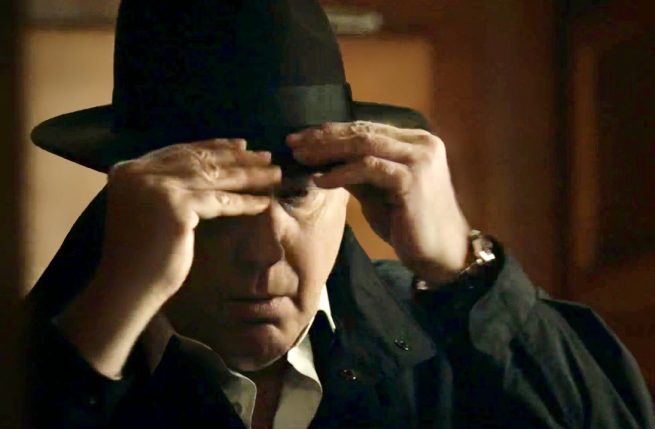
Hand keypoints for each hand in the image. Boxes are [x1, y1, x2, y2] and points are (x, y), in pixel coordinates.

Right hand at [99, 138, 280, 299]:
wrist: (128, 287)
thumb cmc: (141, 254)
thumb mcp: (152, 208)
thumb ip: (168, 184)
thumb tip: (209, 166)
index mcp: (129, 169)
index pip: (181, 151)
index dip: (215, 147)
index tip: (242, 145)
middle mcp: (139, 172)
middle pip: (200, 160)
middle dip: (237, 157)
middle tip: (266, 155)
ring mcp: (156, 186)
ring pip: (214, 177)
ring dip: (248, 175)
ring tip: (275, 173)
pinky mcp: (175, 206)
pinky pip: (219, 201)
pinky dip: (244, 202)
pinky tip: (264, 202)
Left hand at [287, 121, 469, 282]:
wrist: (442, 255)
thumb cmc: (410, 226)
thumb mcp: (378, 193)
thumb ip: (358, 172)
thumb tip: (323, 158)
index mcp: (415, 142)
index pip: (367, 128)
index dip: (332, 131)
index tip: (301, 137)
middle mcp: (421, 143)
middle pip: (363, 131)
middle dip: (324, 136)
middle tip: (293, 142)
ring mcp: (419, 159)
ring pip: (364, 144)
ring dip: (328, 150)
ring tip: (301, 157)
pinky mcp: (413, 179)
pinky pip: (369, 168)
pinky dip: (342, 173)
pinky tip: (321, 180)